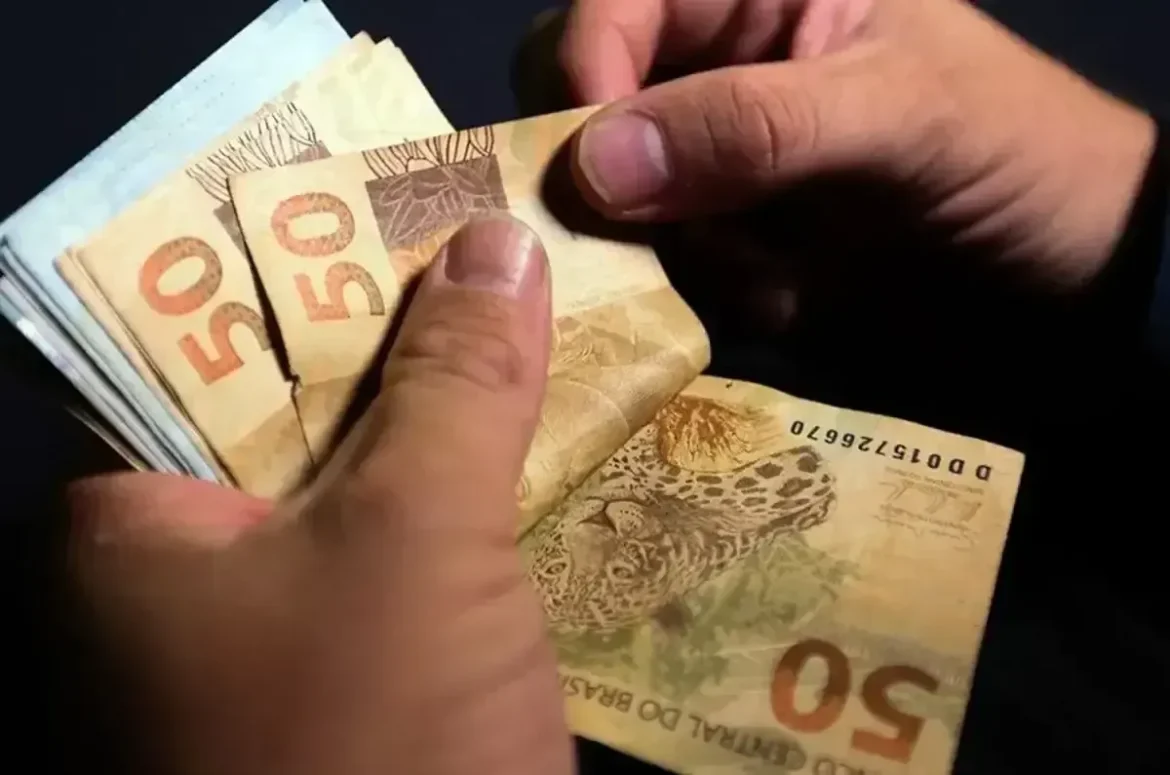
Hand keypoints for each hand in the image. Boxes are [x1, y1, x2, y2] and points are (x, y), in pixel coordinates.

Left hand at [66, 216, 573, 774]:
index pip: (210, 348)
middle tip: (506, 264)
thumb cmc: (365, 746)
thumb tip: (496, 241)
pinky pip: (404, 572)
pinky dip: (469, 522)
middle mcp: (172, 586)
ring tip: (546, 335)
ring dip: (455, 436)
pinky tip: (548, 465)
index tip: (419, 216)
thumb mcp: (413, 544)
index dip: (322, 273)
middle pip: (301, 421)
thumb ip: (454, 387)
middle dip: (411, 352)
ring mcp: (258, 647)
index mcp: (127, 531)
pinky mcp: (343, 694)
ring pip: (366, 498)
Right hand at [560, 0, 1154, 294]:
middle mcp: (720, 79)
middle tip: (656, 237)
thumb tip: (593, 167)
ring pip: (610, 207)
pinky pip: (660, 275)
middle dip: (605, 181)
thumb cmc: (1018, 157)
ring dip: (665, 253)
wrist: (1081, 282)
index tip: (595, 178)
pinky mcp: (731, 257)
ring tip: (767, 276)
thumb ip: (754, 125)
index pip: (614, 12)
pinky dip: (699, 299)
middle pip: (585, 109)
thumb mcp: (902, 115)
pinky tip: (784, 302)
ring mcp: (719, 175)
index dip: (585, 79)